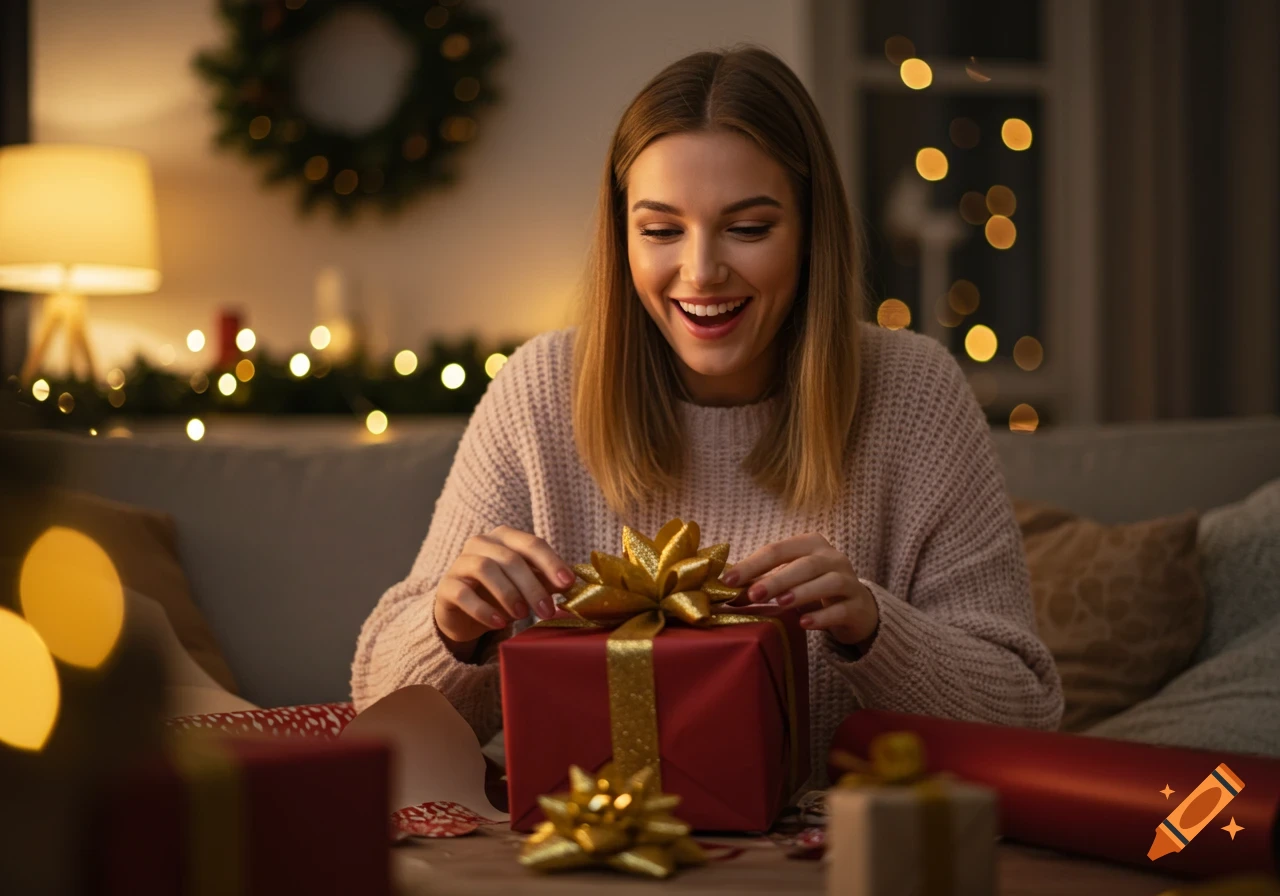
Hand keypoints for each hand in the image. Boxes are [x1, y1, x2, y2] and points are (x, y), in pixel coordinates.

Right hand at [433, 526, 576, 657]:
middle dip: (532, 585)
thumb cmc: (501, 594)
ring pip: (485, 569)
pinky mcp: (446, 587)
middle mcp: (481, 543)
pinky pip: (463, 594)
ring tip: (523, 616)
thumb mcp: (527, 586)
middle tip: (547, 611)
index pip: (531, 543)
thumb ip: (547, 581)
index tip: (568, 584)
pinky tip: (499, 623)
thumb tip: (574, 583)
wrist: (463, 614)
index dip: (551, 562)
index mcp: (505, 537)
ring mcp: (460, 563)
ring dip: (508, 594)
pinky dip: (483, 610)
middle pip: (510, 558)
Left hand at [721, 533, 878, 648]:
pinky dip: (822, 616)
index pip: (778, 549)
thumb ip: (761, 582)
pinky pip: (841, 610)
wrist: (857, 609)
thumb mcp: (788, 581)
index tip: (728, 580)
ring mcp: (849, 581)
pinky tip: (804, 623)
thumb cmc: (814, 589)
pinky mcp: (858, 606)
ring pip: (827, 582)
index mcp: (810, 544)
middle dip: (777, 578)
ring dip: (802, 592)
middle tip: (753, 594)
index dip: (753, 564)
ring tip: (780, 604)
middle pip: (804, 564)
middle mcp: (832, 558)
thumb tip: (726, 589)